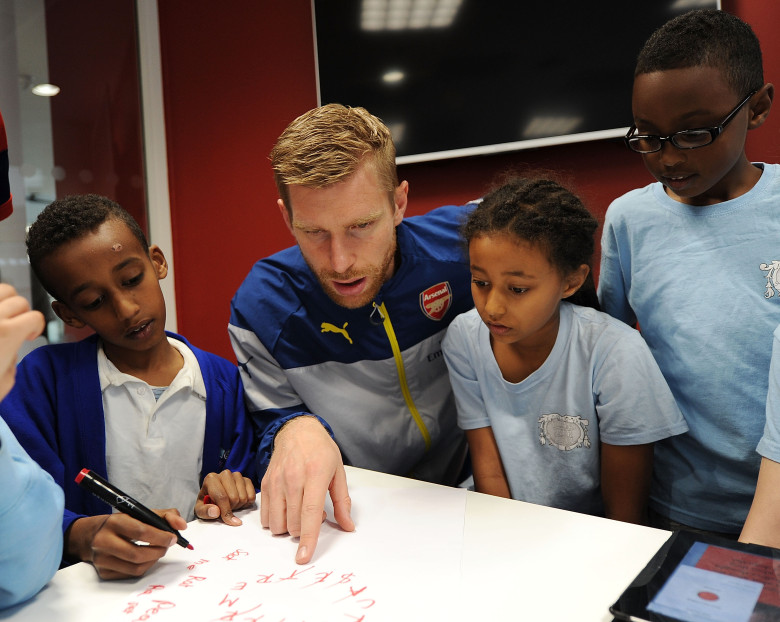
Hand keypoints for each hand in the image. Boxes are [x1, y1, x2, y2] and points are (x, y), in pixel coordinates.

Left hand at [0, 283, 43, 400]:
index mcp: (7, 335)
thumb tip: (10, 351)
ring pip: (0, 290)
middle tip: (14, 326)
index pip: (35, 317)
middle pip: (18, 300)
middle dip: (21, 313)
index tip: (30, 335)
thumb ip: (12, 361)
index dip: (36, 328)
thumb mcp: (3, 383)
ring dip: (3, 302)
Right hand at [66, 509, 186, 579]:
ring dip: (153, 560)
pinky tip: (147, 558)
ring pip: (135, 567)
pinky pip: (130, 575)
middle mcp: (103, 541)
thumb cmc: (123, 522)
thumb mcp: (142, 513)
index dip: (161, 536)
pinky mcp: (103, 572)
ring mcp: (101, 559)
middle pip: (137, 554)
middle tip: (167, 545)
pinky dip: (144, 567)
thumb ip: (166, 515)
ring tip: (158, 551)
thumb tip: (182, 526)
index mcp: (114, 522)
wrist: (91, 535)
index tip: (173, 537)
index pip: (141, 532)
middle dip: (158, 551)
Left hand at [194, 469, 255, 524]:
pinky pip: (252, 496)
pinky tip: (238, 501)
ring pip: (243, 497)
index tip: (228, 521)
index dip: (225, 511)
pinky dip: (247, 503)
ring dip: (238, 506)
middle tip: (224, 508)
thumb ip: (205, 512)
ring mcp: (237, 476)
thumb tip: (216, 511)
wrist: (213, 496)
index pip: (222, 496)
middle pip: (234, 498)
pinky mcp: (246, 479)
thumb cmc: (206, 502)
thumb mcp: (199, 510)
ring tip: (230, 504)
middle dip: (230, 508)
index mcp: (211, 479)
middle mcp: (225, 474)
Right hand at [261, 416, 353, 563]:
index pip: (309, 514)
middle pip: (292, 523)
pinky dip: (276, 520)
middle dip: (303, 531)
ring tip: (299, 510)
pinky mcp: (265, 484)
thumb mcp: (338, 471)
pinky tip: (287, 508)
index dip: (308, 539)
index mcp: (314, 475)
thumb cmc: (321, 450)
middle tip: (314, 513)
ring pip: (276, 523)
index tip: (304, 556)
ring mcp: (276, 482)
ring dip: (288, 528)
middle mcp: (292, 479)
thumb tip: (348, 526)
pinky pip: (265, 515)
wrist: (297, 430)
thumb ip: (342, 501)